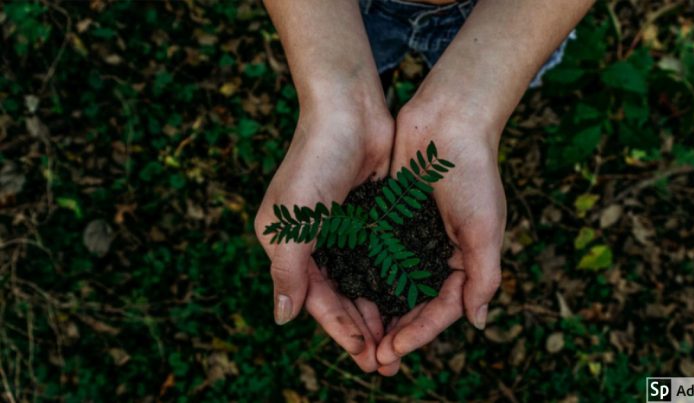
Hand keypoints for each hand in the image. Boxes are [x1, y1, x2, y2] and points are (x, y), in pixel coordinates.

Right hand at [255, 101, 392, 372]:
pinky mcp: (369, 217)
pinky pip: (381, 258)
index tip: (365, 356)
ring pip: (363, 282)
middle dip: (362, 330)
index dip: (340, 330)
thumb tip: (282, 318)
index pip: (316, 299)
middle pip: (341, 297)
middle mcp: (314, 242)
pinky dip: (392, 281)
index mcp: (288, 245)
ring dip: (379, 311)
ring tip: (400, 341)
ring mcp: (343, 230)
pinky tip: (409, 301)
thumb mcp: (293, 220)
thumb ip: (288, 270)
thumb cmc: (315, 160)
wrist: (349, 109)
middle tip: (387, 362)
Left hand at [375, 100, 505, 374]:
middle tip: (373, 358)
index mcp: (465, 259)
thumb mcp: (485, 228)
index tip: (394, 350)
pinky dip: (364, 276)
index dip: (420, 332)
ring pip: (392, 285)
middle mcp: (437, 253)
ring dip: (377, 311)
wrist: (448, 119)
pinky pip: (376, 255)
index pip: (442, 308)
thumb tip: (477, 322)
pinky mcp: (390, 218)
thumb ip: (483, 276)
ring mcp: (412, 236)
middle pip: (415, 303)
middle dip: (396, 331)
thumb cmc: (473, 172)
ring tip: (358, 336)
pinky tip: (346, 294)